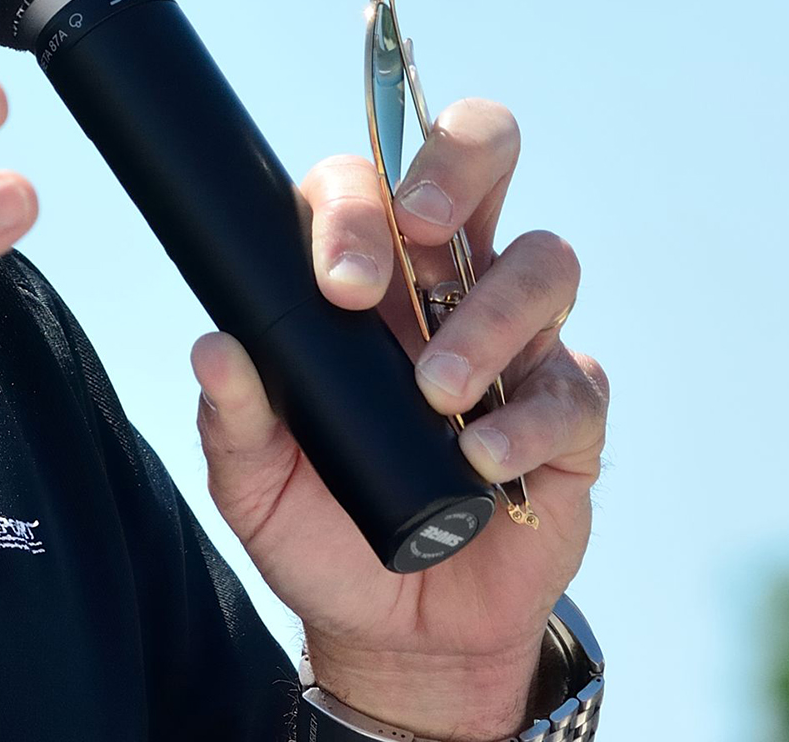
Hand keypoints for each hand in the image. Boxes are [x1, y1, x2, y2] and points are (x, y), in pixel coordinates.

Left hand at [188, 99, 607, 739]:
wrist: (394, 630)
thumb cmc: (322, 530)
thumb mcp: (253, 483)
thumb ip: (234, 419)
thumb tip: (215, 350)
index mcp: (367, 277)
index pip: (367, 185)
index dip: (356, 209)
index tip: (339, 284)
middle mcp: (447, 285)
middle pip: (483, 158)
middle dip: (457, 164)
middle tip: (422, 228)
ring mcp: (516, 343)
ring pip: (543, 263)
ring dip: (489, 316)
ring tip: (436, 392)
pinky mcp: (568, 414)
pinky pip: (573, 385)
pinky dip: (526, 419)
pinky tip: (480, 459)